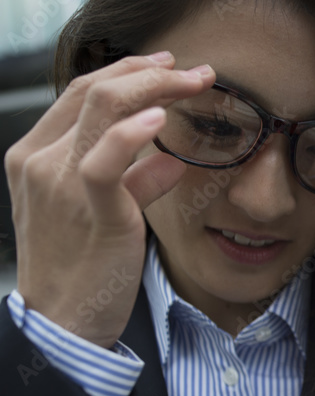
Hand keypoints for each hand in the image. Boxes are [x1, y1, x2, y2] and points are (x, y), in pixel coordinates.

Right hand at [3, 52, 214, 348]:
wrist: (64, 322)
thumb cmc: (83, 269)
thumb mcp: (104, 214)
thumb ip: (134, 182)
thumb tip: (169, 160)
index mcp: (35, 157)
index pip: (81, 95)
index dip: (128, 73)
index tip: (167, 69)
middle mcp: (39, 162)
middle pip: (92, 90)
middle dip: (148, 71)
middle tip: (194, 71)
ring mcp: (59, 183)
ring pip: (100, 108)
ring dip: (155, 86)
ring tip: (193, 82)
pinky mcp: (90, 210)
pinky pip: (105, 159)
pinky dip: (133, 132)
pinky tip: (162, 119)